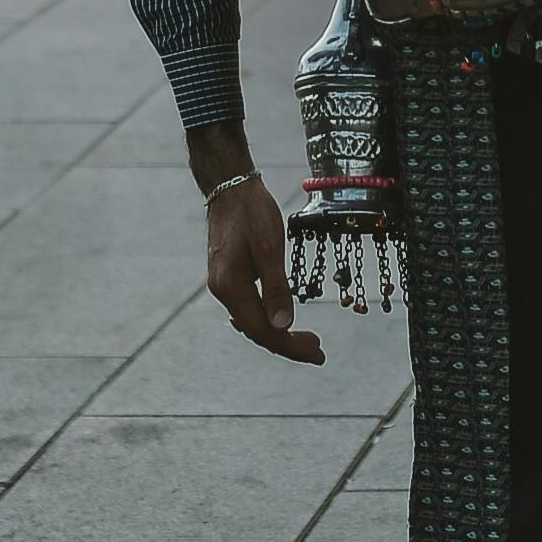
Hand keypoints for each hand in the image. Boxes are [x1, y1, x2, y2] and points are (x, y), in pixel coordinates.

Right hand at [205, 173, 323, 366]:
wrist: (230, 187)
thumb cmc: (252, 212)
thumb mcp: (270, 247)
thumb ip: (276, 288)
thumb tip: (284, 325)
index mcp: (231, 287)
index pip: (262, 331)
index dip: (290, 347)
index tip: (317, 354)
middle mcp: (223, 290)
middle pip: (256, 331)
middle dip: (287, 344)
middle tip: (318, 350)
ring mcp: (223, 284)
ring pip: (251, 321)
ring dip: (278, 333)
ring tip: (306, 339)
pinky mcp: (228, 276)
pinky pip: (247, 308)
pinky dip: (266, 318)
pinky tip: (279, 320)